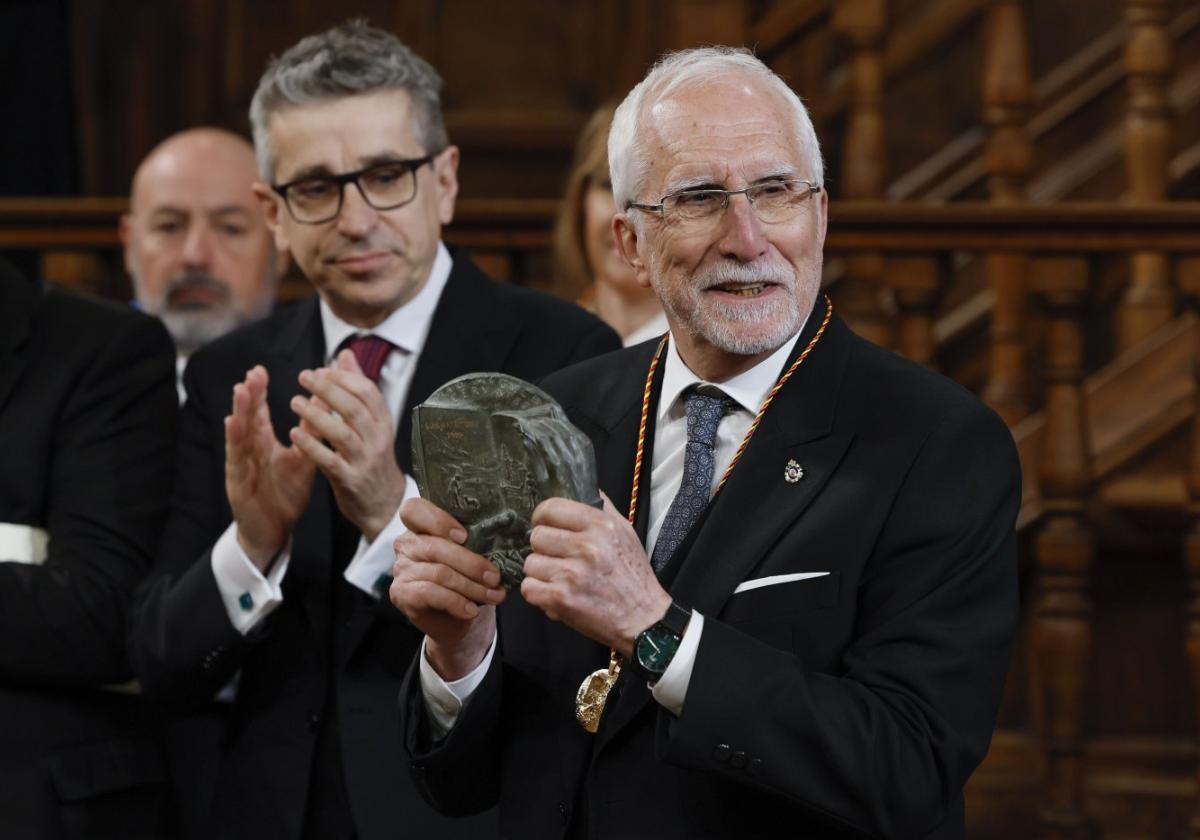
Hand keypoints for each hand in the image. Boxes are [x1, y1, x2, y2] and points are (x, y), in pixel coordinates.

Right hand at [225, 365, 315, 570]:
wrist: (275, 531)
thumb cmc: (285, 494)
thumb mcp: (301, 461)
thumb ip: (309, 435)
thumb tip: (321, 406)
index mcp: (264, 445)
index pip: (260, 414)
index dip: (259, 394)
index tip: (260, 371)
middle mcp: (251, 452)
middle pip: (248, 420)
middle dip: (250, 396)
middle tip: (253, 373)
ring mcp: (242, 467)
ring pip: (239, 435)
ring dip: (239, 412)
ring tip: (241, 390)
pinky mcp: (238, 484)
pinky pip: (236, 461)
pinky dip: (234, 442)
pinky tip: (232, 425)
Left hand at [289, 349, 406, 540]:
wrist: (384, 504)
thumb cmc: (372, 458)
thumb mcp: (372, 424)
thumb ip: (358, 389)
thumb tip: (345, 354)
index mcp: (383, 423)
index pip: (368, 392)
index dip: (343, 378)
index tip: (320, 370)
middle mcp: (377, 440)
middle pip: (354, 409)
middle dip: (328, 390)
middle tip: (304, 377)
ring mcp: (365, 461)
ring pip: (342, 433)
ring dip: (316, 415)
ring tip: (294, 402)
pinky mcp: (350, 481)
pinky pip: (329, 461)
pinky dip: (312, 446)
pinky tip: (294, 433)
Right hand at [389, 498, 506, 679]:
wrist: (453, 619)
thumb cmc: (464, 579)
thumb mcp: (469, 556)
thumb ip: (474, 542)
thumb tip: (501, 540)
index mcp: (421, 526)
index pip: (415, 510)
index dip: (438, 520)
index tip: (464, 536)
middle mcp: (406, 544)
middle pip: (436, 547)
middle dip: (472, 564)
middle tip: (495, 577)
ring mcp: (401, 569)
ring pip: (439, 573)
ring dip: (471, 587)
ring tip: (493, 595)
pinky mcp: (401, 593)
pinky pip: (430, 593)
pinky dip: (456, 602)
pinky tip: (471, 610)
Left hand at [522, 494, 669, 657]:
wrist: (644, 619)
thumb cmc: (634, 577)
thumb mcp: (626, 533)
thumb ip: (604, 509)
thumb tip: (587, 486)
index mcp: (601, 526)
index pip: (550, 508)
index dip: (543, 518)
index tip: (546, 527)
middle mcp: (586, 546)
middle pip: (536, 536)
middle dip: (544, 549)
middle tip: (558, 559)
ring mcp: (572, 573)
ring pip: (530, 563)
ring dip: (541, 574)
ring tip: (559, 579)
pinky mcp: (561, 599)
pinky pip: (529, 588)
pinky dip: (538, 594)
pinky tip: (554, 594)